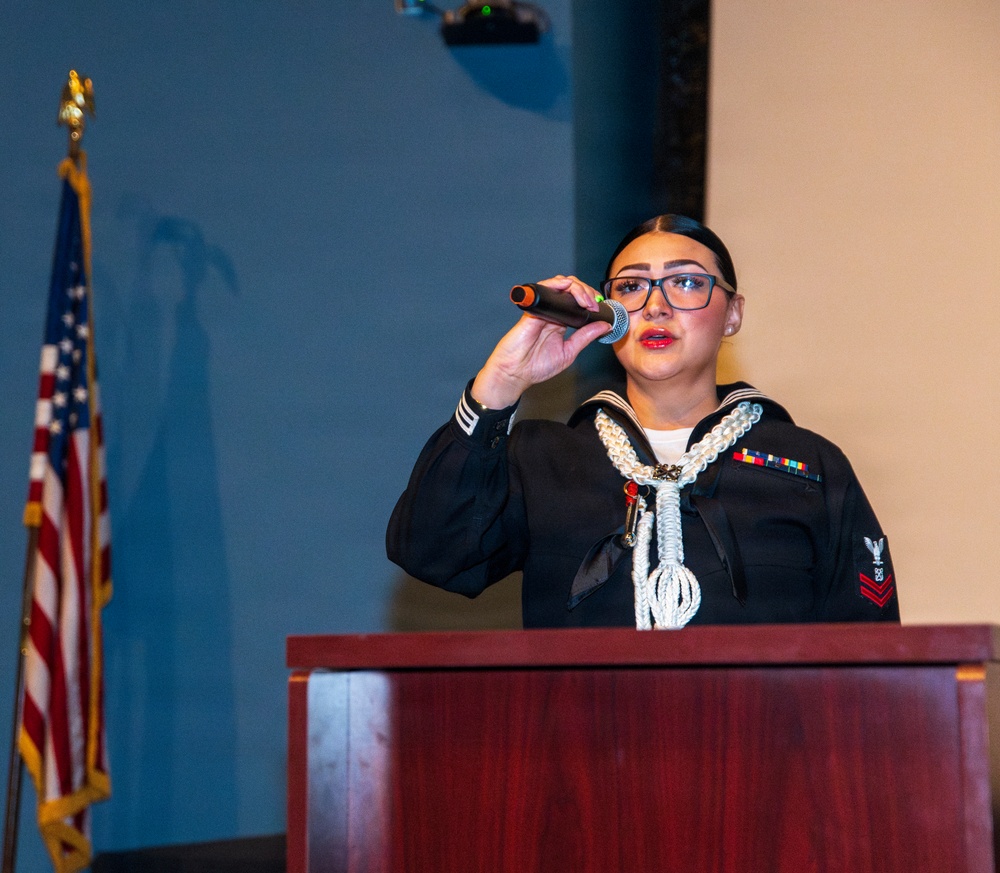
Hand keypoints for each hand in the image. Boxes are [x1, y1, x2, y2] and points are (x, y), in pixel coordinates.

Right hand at [471, 275, 611, 408]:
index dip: (590, 298)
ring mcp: (542, 309)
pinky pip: (544, 289)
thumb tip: (604, 326)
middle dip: (586, 290)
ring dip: (576, 287)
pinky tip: (568, 289)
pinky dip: (557, 284)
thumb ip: (585, 337)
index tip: (600, 307)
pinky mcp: (533, 310)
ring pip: (559, 284)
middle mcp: (552, 313)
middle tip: (594, 303)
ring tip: (586, 300)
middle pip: (570, 289)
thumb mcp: (569, 352)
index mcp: (560, 322)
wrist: (515, 373)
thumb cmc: (535, 366)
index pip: (577, 301)